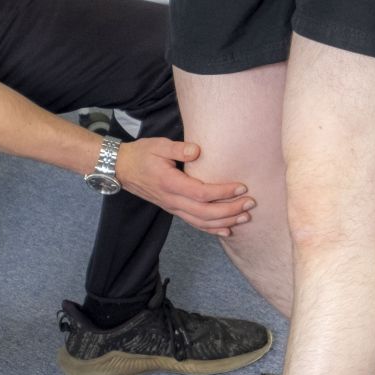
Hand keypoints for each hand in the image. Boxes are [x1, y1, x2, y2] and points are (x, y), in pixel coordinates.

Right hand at [115, 137, 253, 236]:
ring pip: (201, 222)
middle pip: (206, 212)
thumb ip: (178, 148)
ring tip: (245, 217)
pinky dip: (212, 229)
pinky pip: (194, 224)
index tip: (242, 187)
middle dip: (231, 210)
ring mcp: (172, 208)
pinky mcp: (173, 210)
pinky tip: (227, 230)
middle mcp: (172, 200)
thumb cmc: (141, 154)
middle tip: (251, 204)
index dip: (224, 192)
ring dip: (225, 221)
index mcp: (170, 183)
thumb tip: (197, 150)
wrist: (122, 169)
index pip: (202, 193)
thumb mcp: (158, 145)